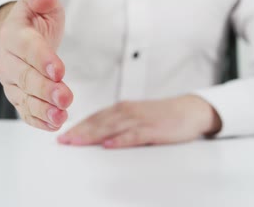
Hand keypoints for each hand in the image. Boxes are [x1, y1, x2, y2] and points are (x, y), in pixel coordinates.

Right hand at [0, 0, 72, 130]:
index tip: (59, 70)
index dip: (43, 59)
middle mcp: (8, 60)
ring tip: (61, 116)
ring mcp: (11, 81)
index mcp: (14, 34)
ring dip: (43, 109)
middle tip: (65, 97)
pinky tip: (54, 124)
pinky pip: (26, 111)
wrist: (19, 35)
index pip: (28, 48)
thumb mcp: (40, 0)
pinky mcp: (18, 96)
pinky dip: (39, 120)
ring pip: (25, 98)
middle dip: (45, 89)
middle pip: (26, 77)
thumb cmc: (34, 18)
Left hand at [57, 95, 221, 148]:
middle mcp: (128, 111)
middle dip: (79, 131)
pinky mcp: (153, 129)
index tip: (62, 135)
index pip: (95, 117)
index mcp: (123, 108)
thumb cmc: (163, 116)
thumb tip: (96, 138)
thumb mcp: (137, 118)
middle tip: (63, 141)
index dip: (77, 126)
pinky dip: (120, 140)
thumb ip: (118, 125)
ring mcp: (140, 119)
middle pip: (99, 122)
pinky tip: (108, 145)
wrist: (191, 110)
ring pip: (111, 127)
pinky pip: (133, 135)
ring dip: (92, 135)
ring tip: (76, 142)